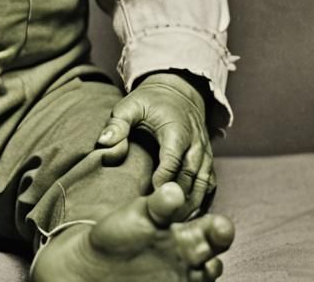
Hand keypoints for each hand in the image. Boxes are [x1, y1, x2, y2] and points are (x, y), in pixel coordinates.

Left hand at [96, 72, 214, 212]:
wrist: (179, 90)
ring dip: (191, 205)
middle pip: (190, 177)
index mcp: (176, 131)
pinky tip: (188, 216)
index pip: (172, 161)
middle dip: (177, 199)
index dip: (163, 180)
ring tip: (174, 224)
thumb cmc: (151, 101)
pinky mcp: (208, 160)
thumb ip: (117, 124)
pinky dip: (202, 201)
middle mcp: (195, 143)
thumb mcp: (130, 105)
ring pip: (203, 184)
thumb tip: (103, 143)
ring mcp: (205, 153)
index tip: (150, 198)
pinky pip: (210, 184)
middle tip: (160, 220)